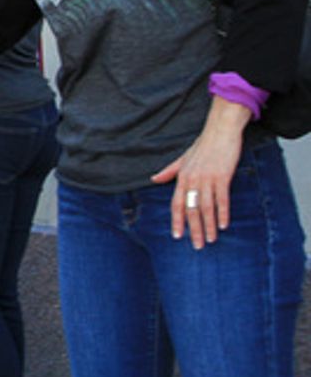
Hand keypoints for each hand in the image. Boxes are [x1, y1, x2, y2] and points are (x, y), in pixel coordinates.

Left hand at [151, 97, 248, 248]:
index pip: (176, 204)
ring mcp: (207, 178)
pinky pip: (222, 198)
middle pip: (191, 210)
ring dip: (208, 225)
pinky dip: (222, 213)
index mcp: (182, 177)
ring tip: (210, 240)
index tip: (178, 236)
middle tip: (197, 246)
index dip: (177, 221)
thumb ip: (169, 171)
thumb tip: (154, 179)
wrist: (220, 131)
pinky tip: (223, 225)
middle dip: (194, 230)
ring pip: (206, 207)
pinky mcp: (222, 176)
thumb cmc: (203, 145)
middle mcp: (192, 180)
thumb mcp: (183, 159)